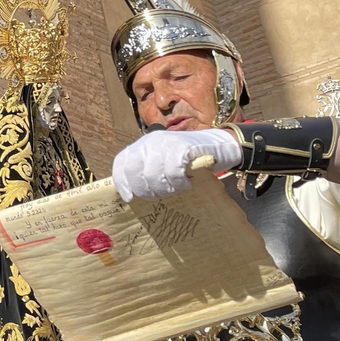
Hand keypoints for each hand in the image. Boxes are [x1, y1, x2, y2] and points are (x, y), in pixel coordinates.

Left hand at [111, 128, 240, 201]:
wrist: (218, 146)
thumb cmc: (187, 161)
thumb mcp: (163, 164)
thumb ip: (147, 173)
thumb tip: (131, 196)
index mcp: (142, 146)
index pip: (121, 163)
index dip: (122, 182)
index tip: (129, 198)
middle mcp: (149, 141)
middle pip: (133, 171)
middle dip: (144, 189)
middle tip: (159, 196)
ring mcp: (164, 142)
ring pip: (152, 174)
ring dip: (164, 189)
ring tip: (176, 189)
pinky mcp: (181, 146)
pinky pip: (172, 172)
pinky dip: (179, 183)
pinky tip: (187, 183)